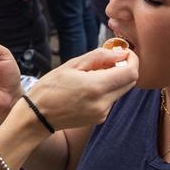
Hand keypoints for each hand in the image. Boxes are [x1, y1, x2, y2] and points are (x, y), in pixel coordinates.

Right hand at [23, 47, 137, 130]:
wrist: (37, 117)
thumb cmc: (49, 88)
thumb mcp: (72, 65)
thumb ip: (99, 57)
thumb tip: (120, 52)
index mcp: (97, 87)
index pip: (131, 72)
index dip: (132, 59)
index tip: (124, 51)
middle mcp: (103, 102)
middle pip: (130, 82)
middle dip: (125, 68)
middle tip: (109, 60)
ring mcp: (102, 113)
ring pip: (121, 90)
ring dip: (115, 78)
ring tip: (93, 73)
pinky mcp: (99, 118)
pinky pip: (111, 99)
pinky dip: (106, 89)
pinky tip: (88, 86)